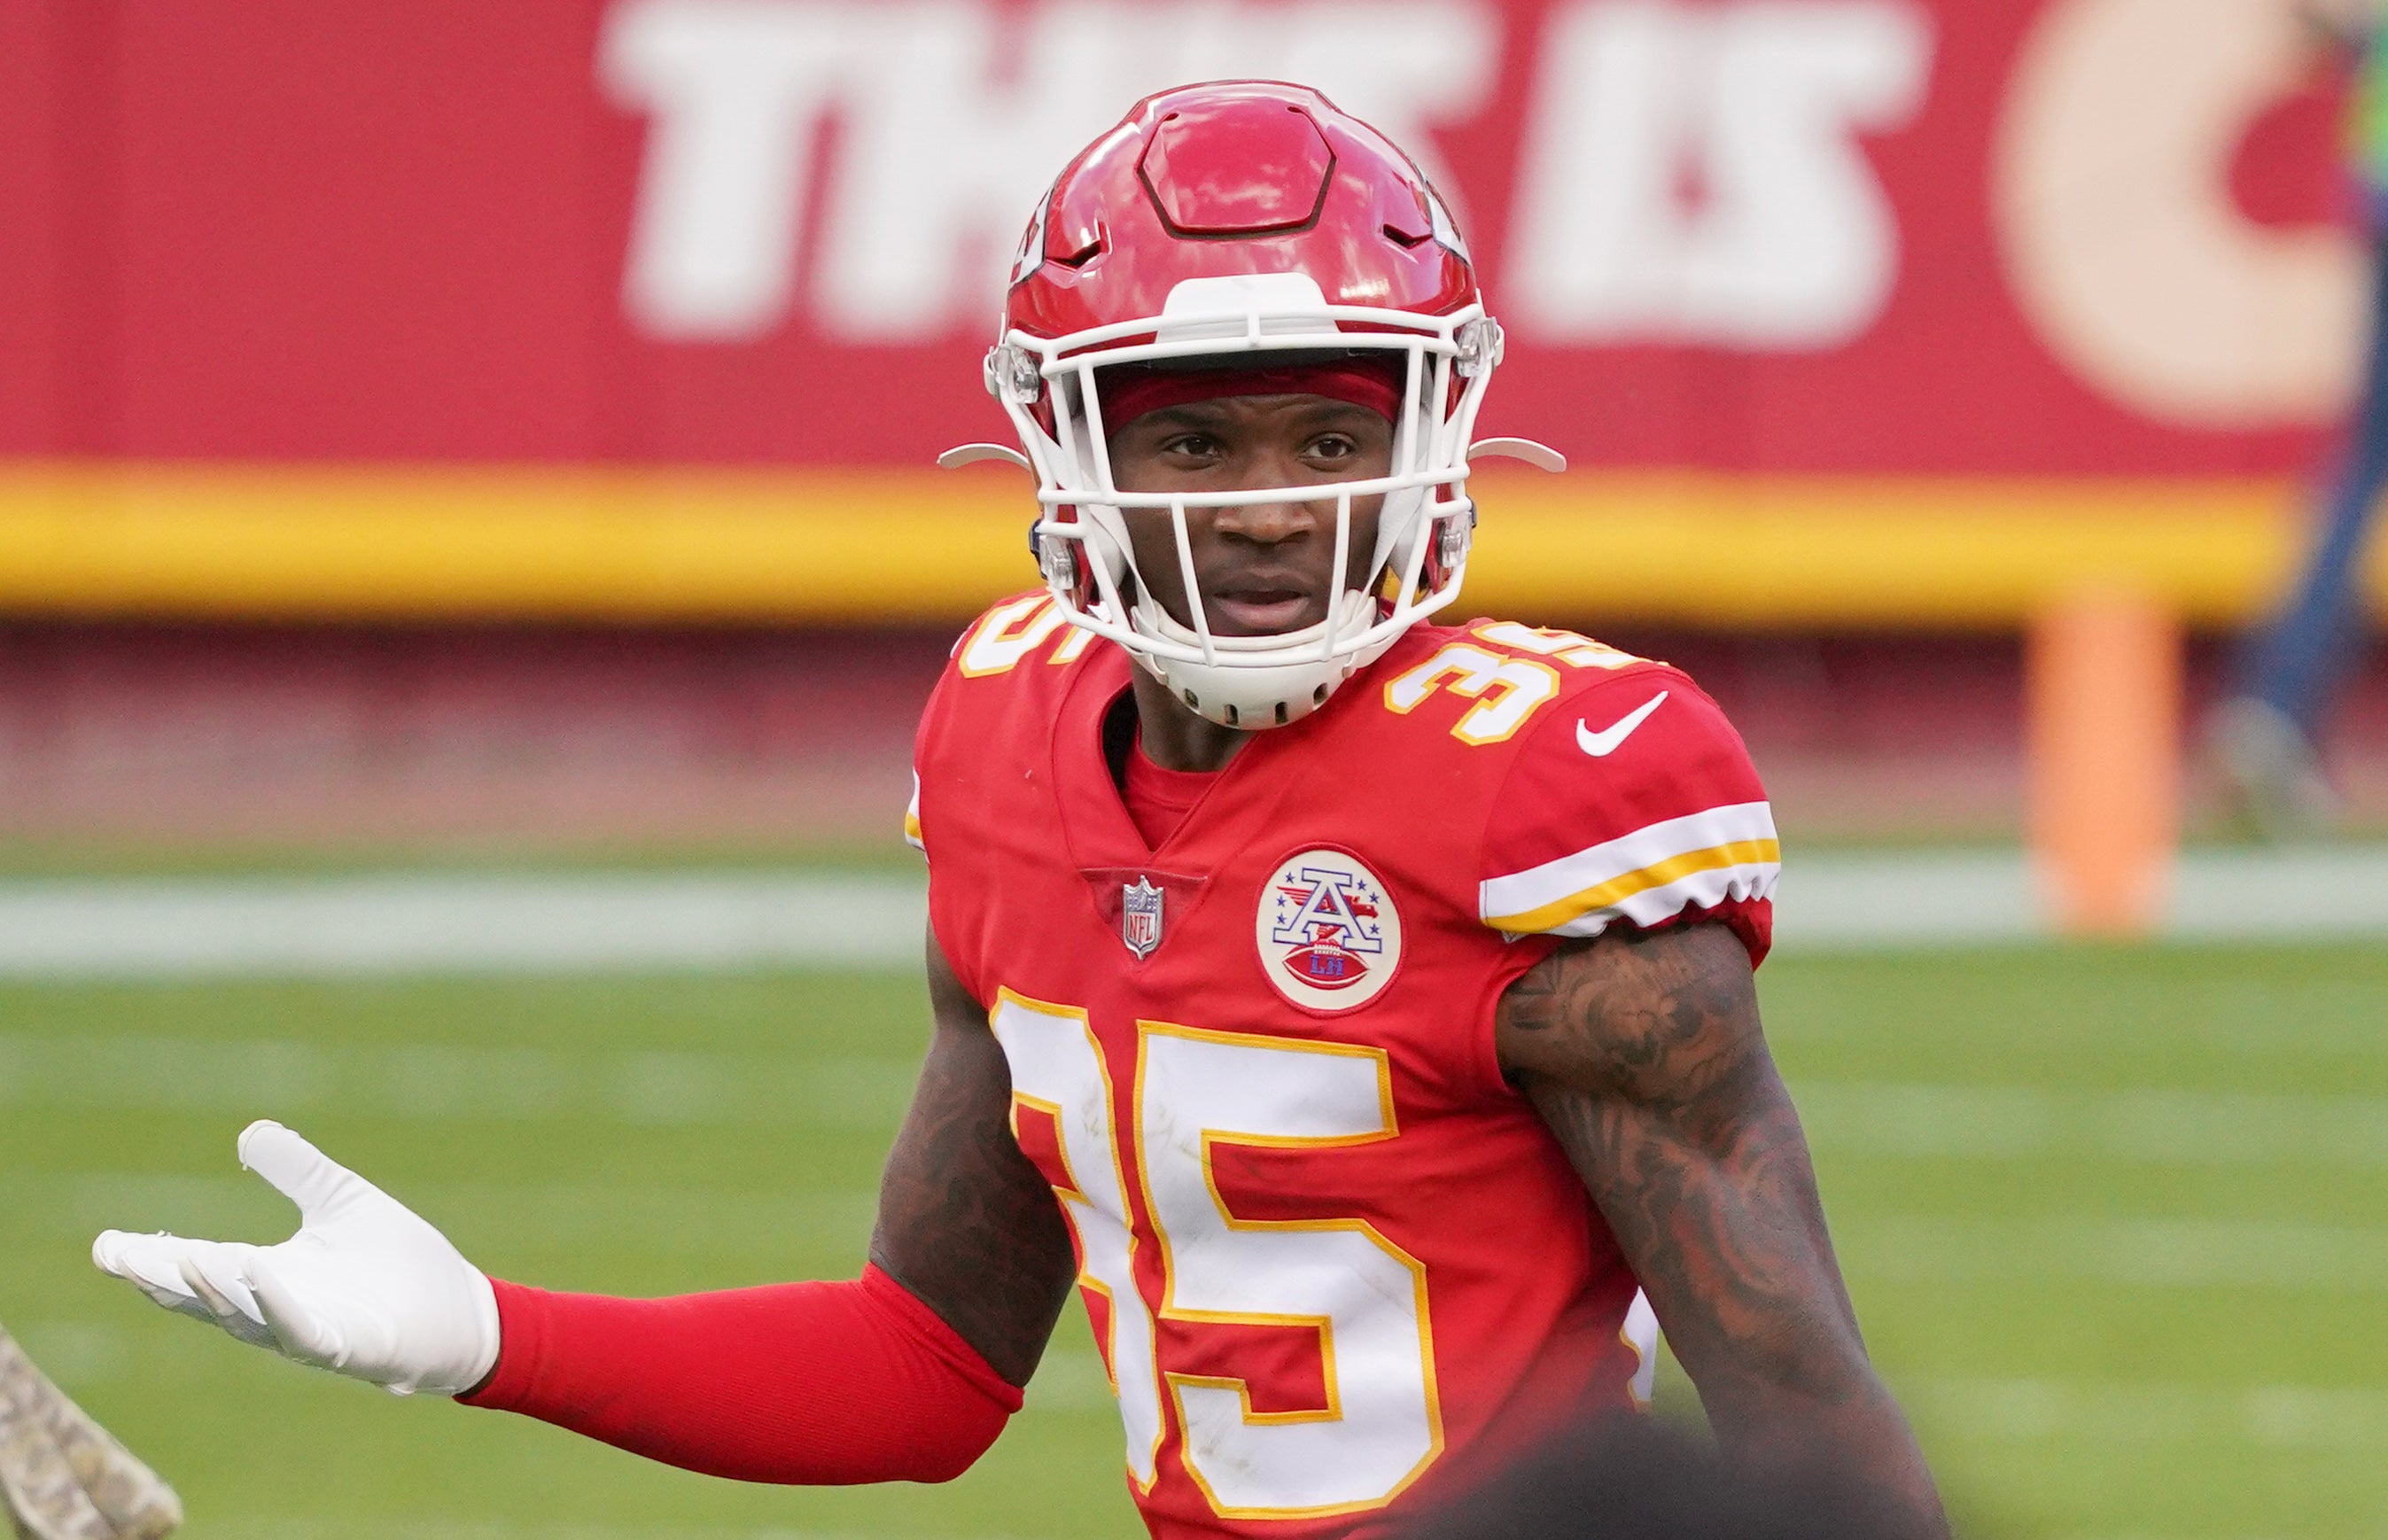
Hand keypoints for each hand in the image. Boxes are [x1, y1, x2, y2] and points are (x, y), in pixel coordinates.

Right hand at [91, 1121, 499, 1396]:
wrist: (465, 1311)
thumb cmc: (399, 1262)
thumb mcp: (341, 1201)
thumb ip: (297, 1171)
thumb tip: (248, 1132)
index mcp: (271, 1275)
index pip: (199, 1265)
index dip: (152, 1259)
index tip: (105, 1245)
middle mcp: (280, 1309)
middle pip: (207, 1296)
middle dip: (161, 1278)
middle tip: (113, 1255)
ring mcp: (312, 1332)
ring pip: (248, 1319)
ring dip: (214, 1292)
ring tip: (181, 1260)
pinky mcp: (352, 1347)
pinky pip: (308, 1331)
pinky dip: (281, 1308)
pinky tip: (262, 1277)